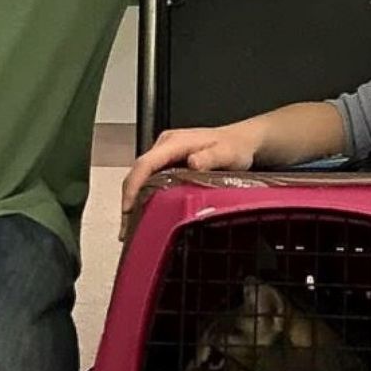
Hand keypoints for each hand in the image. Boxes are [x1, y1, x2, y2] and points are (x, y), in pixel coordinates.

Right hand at [120, 124, 261, 214]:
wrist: (242, 141)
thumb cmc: (235, 148)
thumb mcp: (228, 153)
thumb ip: (211, 157)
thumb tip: (192, 163)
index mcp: (174, 142)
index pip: (145, 163)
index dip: (134, 186)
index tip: (128, 209)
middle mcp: (164, 146)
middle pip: (138, 173)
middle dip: (130, 200)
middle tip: (128, 229)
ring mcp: (164, 154)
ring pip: (142, 178)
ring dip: (135, 201)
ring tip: (134, 228)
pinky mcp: (167, 162)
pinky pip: (150, 179)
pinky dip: (145, 197)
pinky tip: (147, 215)